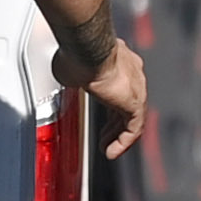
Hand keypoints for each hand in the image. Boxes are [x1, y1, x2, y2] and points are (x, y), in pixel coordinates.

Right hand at [59, 27, 151, 154]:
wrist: (88, 49)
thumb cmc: (77, 52)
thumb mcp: (71, 66)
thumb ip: (72, 75)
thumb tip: (64, 76)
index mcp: (119, 61)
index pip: (119, 87)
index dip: (109, 105)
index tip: (102, 116)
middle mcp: (132, 73)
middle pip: (126, 104)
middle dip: (114, 123)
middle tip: (105, 137)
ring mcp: (136, 87)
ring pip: (131, 118)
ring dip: (118, 135)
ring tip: (108, 149)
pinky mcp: (135, 102)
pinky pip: (133, 128)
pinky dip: (123, 142)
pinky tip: (112, 151)